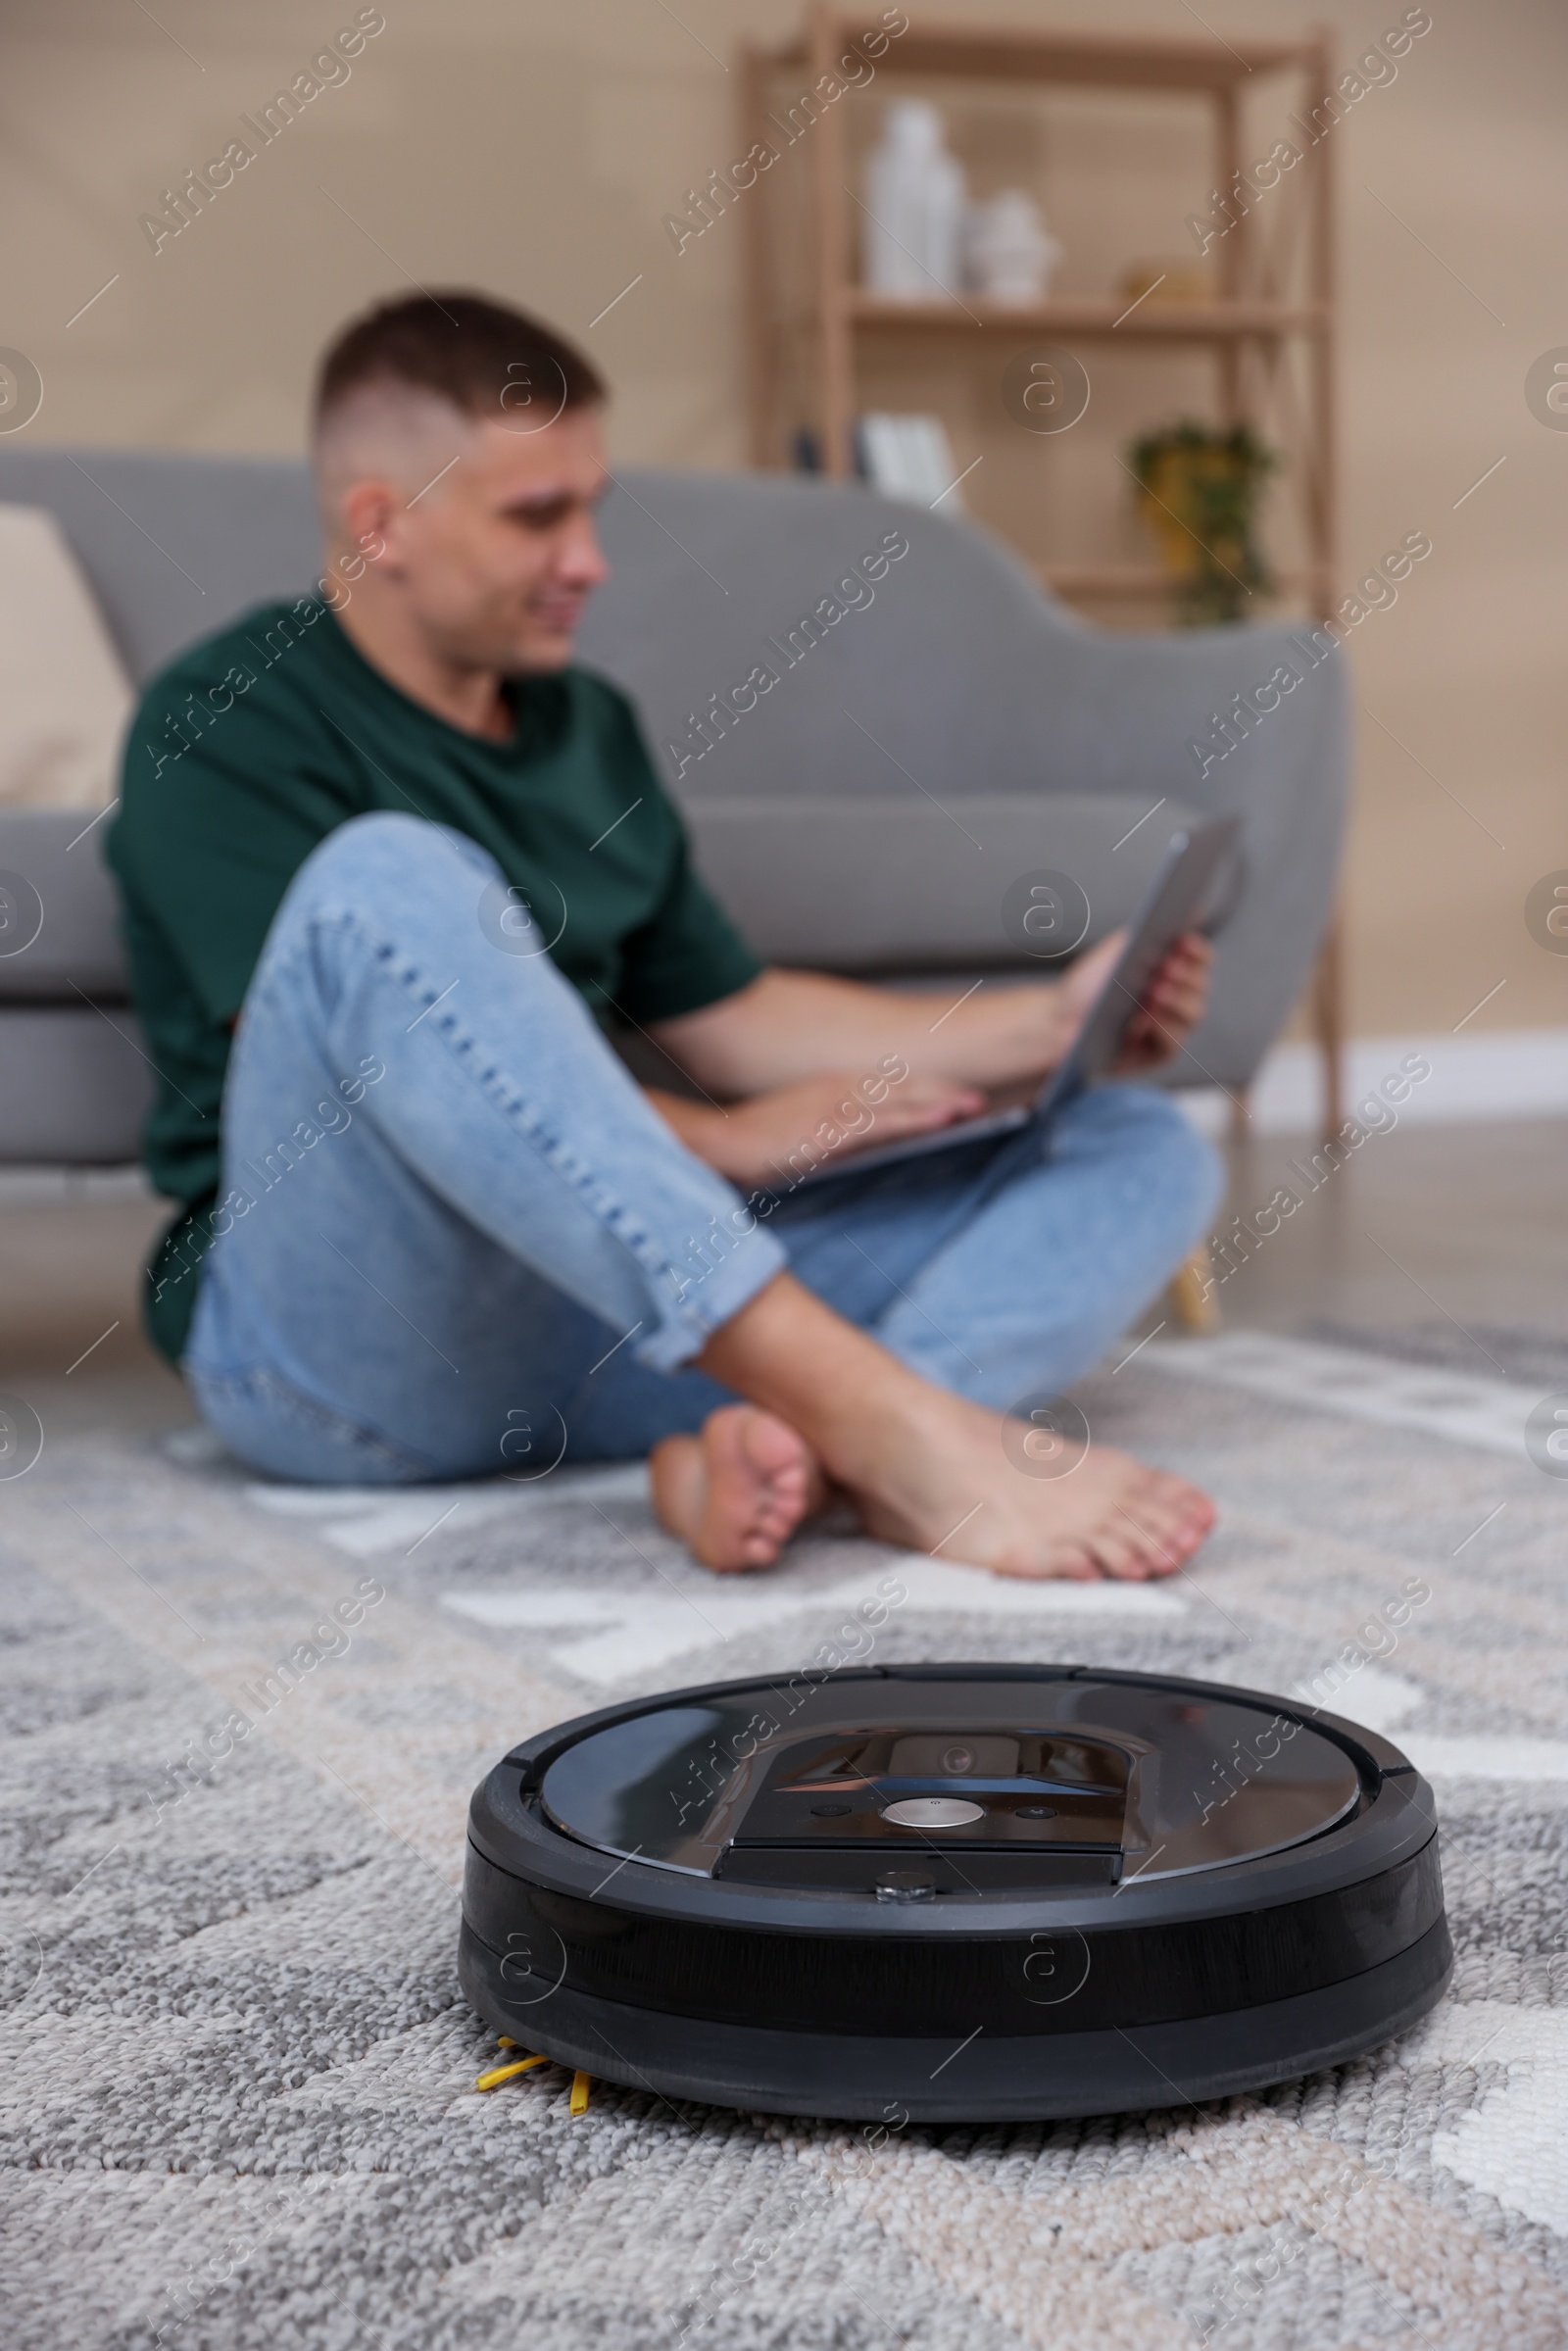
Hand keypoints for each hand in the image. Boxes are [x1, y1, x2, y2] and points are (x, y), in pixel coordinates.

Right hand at [662, 1070, 986, 1189]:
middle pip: (905, 1085)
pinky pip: (886, 1122)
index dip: (928, 1088)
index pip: (892, 1084)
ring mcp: (837, 1106)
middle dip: (945, 1090)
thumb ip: (834, 1134)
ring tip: (976, 1105)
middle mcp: (840, 1088)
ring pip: (903, 1099)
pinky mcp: (832, 1127)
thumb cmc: (753, 1143)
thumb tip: (859, 1146)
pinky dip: (919, 1118)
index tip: (959, 1095)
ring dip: (942, 1100)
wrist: (719, 1143)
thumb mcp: (802, 1134)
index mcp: (834, 1088)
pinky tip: (945, 1118)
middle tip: (982, 1098)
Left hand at [1054, 929, 1213, 1075]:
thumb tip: (1192, 909)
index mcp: (1172, 972)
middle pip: (1201, 987)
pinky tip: (1145, 1020)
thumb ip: (1149, 931)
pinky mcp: (1156, 1056)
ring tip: (1155, 990)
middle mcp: (1176, 1001)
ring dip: (1177, 1001)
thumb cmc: (1088, 987)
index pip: (1200, 960)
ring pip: (1193, 1015)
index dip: (1197, 950)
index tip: (1184, 941)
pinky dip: (1161, 1029)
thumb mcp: (1115, 953)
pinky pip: (1171, 1045)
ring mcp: (1169, 1029)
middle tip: (1166, 967)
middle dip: (1187, 976)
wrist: (1057, 1022)